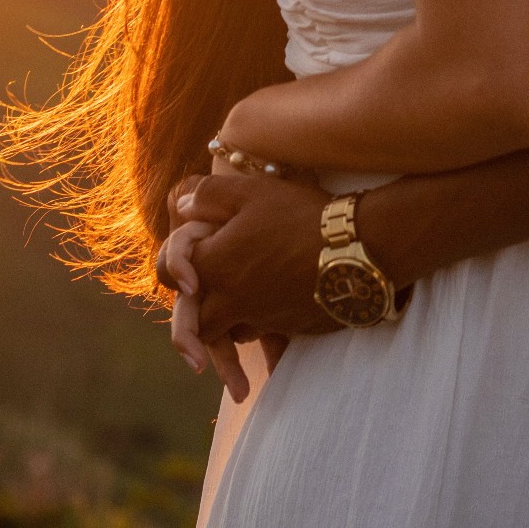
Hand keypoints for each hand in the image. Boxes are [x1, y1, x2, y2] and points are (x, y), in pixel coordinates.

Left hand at [171, 174, 340, 399]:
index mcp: (215, 266)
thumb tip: (186, 205)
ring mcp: (262, 317)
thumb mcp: (252, 191)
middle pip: (199, 323)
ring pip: (234, 333)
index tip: (185, 272)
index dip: (175, 274)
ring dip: (233, 327)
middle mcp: (232, 298)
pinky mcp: (291, 327)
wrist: (357, 248)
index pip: (172, 279)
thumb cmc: (301, 216)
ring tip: (244, 320)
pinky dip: (266, 329)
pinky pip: (267, 335)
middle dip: (196, 326)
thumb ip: (210, 194)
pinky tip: (280, 317)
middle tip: (200, 338)